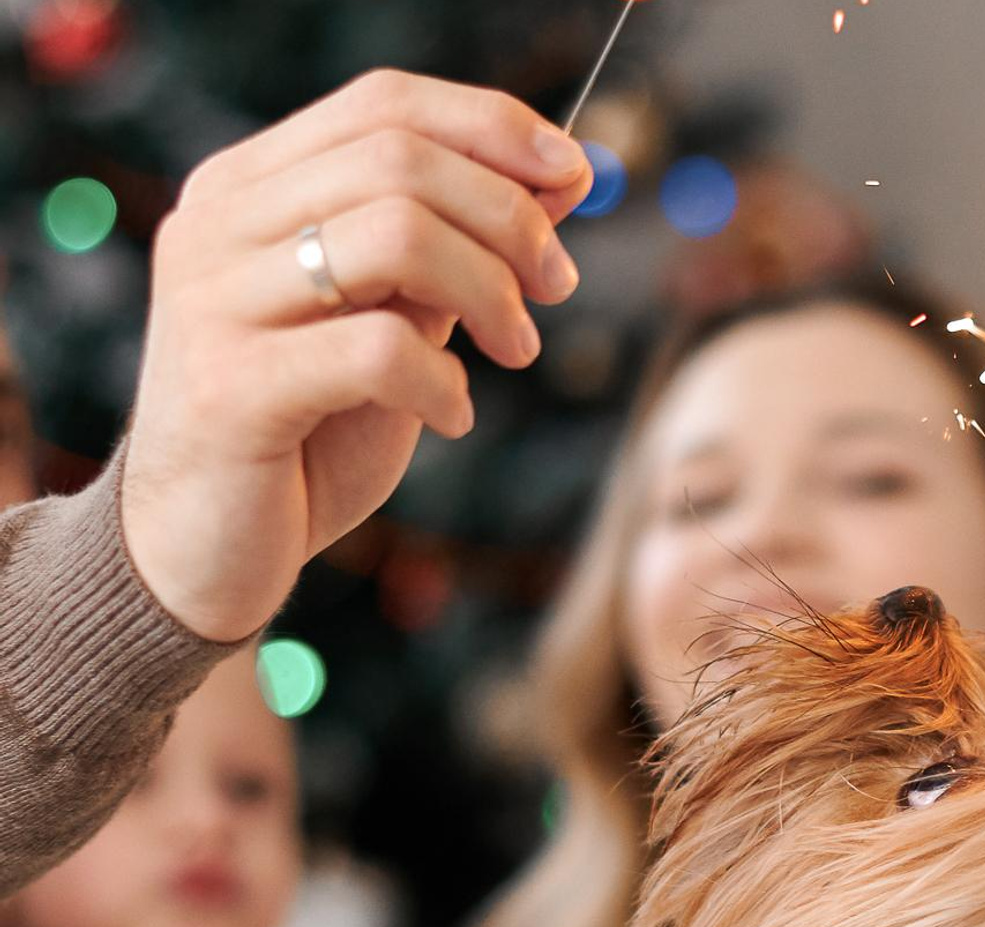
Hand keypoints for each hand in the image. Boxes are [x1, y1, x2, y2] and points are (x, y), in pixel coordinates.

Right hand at [121, 68, 593, 640]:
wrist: (201, 553)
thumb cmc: (304, 442)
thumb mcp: (389, 331)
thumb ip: (451, 256)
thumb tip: (557, 182)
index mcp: (249, 188)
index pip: (382, 105)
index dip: (492, 126)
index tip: (574, 174)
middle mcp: (217, 223)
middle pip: (399, 160)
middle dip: (508, 218)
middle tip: (557, 287)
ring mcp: (213, 299)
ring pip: (394, 235)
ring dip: (489, 291)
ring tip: (515, 351)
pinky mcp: (231, 385)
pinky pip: (377, 349)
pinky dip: (443, 381)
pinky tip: (452, 416)